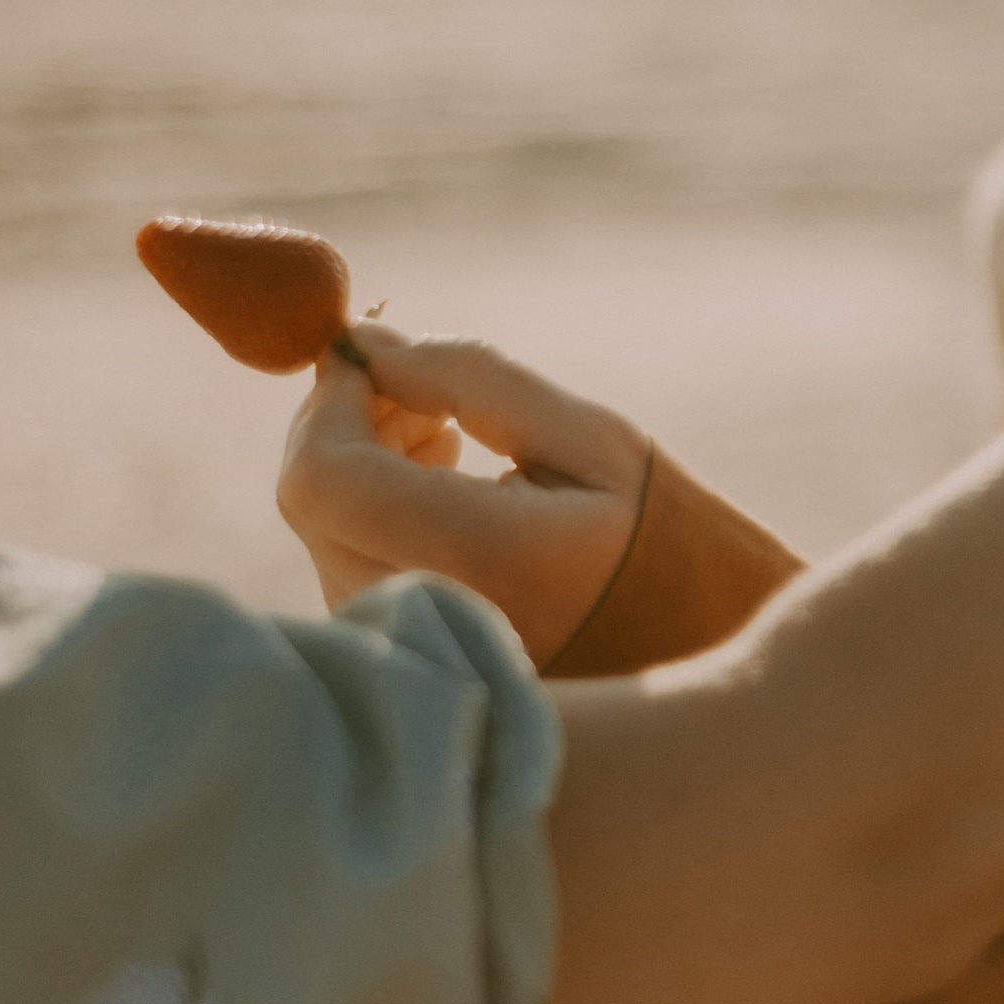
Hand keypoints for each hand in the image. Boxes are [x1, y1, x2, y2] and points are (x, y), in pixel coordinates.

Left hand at [278, 328, 649, 665]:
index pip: (324, 474)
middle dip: (345, 419)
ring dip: (357, 458)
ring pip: (318, 523)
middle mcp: (429, 620)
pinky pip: (340, 556)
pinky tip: (441, 487)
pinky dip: (367, 505)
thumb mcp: (589, 437)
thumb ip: (469, 377)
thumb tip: (360, 342)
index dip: (331, 397)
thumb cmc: (656, 538)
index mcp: (485, 561)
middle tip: (420, 387)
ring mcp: (407, 651)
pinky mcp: (399, 661)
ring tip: (446, 435)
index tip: (372, 351)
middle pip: (309, 496)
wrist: (693, 656)